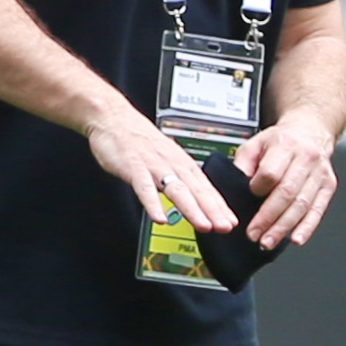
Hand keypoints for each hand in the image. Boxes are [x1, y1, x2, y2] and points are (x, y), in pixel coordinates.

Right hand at [87, 103, 239, 232]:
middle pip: (197, 190)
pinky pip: (145, 188)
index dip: (220, 206)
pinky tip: (160, 218)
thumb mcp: (167, 158)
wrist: (114, 118)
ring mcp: (154, 166)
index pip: (206, 188)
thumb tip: (195, 197)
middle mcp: (173, 164)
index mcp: (182, 163)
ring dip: (192, 209)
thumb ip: (179, 178)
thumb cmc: (140, 140)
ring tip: (203, 225)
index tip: (231, 222)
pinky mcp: (134, 167)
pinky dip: (153, 203)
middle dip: (213, 211)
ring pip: (177, 190)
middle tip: (226, 227)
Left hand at [234, 107, 340, 246]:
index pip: (271, 173)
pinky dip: (307, 227)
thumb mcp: (255, 143)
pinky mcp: (329, 185)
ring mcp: (320, 173)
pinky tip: (296, 239)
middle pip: (287, 193)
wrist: (311, 131)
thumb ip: (243, 164)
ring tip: (268, 241)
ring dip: (284, 227)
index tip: (249, 197)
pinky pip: (318, 209)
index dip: (258, 189)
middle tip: (254, 235)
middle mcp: (306, 158)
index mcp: (285, 145)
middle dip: (268, 218)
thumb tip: (235, 188)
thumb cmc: (281, 140)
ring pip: (302, 205)